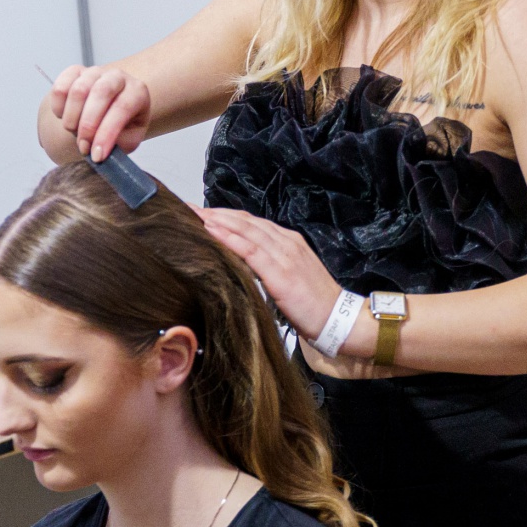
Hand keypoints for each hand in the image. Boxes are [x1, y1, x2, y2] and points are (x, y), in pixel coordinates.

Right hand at [48, 65, 151, 161]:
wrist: (109, 112)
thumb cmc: (123, 127)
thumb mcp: (129, 139)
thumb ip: (118, 145)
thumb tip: (100, 152)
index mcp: (137, 91)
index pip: (122, 108)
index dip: (107, 133)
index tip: (97, 156)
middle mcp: (117, 76)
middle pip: (100, 93)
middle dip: (88, 125)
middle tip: (83, 147)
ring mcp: (95, 72)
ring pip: (78, 90)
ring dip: (72, 119)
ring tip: (75, 134)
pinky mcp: (74, 73)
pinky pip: (60, 88)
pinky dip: (58, 108)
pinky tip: (65, 119)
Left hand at [196, 208, 367, 355]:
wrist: (338, 318)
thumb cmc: (313, 303)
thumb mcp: (290, 276)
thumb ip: (269, 265)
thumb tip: (241, 263)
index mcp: (288, 241)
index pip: (251, 222)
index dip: (225, 216)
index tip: (202, 213)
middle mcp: (286, 241)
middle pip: (244, 221)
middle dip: (215, 213)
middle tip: (188, 208)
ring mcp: (285, 254)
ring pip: (245, 230)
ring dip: (217, 220)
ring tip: (193, 215)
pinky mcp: (281, 272)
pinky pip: (251, 250)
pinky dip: (229, 238)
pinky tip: (212, 231)